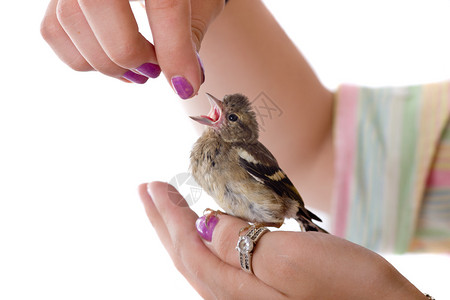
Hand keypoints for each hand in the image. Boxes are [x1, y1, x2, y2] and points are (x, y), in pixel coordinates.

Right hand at [40, 0, 223, 97]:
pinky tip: (111, 59)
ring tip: (136, 66)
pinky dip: (82, 56)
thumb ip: (189, 37)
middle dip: (130, 54)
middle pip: (101, 8)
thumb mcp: (197, 2)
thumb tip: (182, 83)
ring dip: (106, 61)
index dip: (175, 52)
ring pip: (69, 22)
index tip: (186, 85)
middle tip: (154, 69)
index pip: (164, 5)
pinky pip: (54, 30)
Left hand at [139, 182, 425, 298]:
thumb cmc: (348, 290)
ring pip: (201, 262)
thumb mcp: (292, 260)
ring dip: (180, 231)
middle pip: (185, 256)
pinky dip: (206, 244)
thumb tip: (203, 223)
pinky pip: (221, 266)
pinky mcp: (267, 295)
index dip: (167, 214)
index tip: (150, 185)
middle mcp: (234, 299)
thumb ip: (239, 243)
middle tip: (147, 191)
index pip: (187, 245)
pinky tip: (209, 234)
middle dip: (163, 221)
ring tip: (168, 209)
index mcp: (234, 290)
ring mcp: (250, 299)